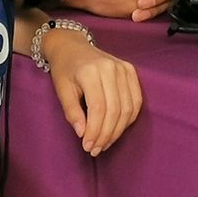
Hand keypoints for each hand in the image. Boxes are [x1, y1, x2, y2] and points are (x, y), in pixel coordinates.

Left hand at [44, 32, 141, 156]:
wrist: (72, 47)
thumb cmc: (65, 70)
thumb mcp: (61, 90)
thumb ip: (72, 112)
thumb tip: (83, 134)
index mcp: (91, 71)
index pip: (98, 108)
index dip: (95, 131)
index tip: (87, 147)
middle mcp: (111, 68)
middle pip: (115, 110)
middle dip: (106, 134)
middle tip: (96, 149)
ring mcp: (124, 68)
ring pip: (128, 108)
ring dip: (118, 131)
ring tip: (105, 143)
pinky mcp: (131, 71)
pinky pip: (136, 101)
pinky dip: (128, 119)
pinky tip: (116, 129)